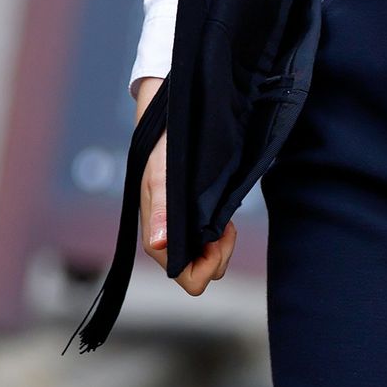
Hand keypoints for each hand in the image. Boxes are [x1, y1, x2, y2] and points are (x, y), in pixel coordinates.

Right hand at [131, 76, 236, 295]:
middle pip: (195, 269)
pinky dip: (220, 232)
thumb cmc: (165, 141)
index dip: (204, 265)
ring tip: (228, 220)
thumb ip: (163, 209)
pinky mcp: (192, 210)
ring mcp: (180, 222)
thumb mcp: (164, 172)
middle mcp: (168, 231)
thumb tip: (160, 244)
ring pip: (203, 255)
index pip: (181, 273)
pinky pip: (207, 238)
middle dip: (216, 255)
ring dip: (220, 244)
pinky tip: (226, 215)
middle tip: (228, 226)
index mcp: (157, 229)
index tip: (221, 238)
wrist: (173, 113)